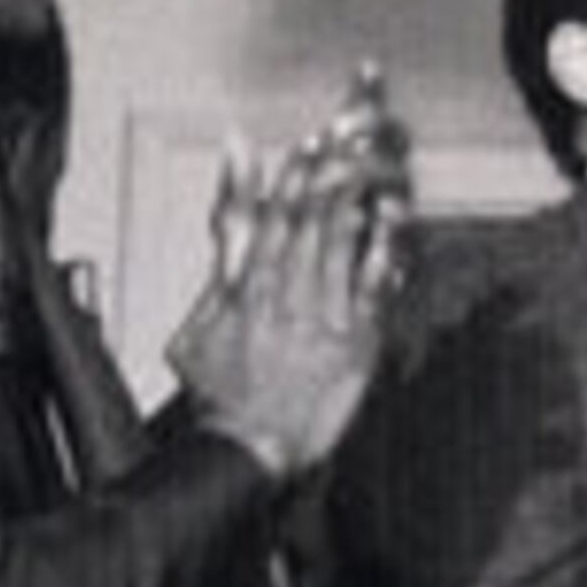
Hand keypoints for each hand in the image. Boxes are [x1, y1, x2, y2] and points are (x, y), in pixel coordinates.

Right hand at [171, 139, 387, 482]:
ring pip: (339, 244)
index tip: (300, 146)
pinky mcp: (355, 341)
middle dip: (322, 176)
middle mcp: (286, 298)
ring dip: (350, 199)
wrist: (252, 446)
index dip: (285, 179)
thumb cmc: (222, 393)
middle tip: (339, 139)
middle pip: (306, 223)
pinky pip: (372, 285)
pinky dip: (382, 247)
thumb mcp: (196, 328)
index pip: (268, 222)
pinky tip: (390, 216)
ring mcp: (323, 318)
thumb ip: (219, 270)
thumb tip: (226, 216)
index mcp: (246, 293)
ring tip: (363, 161)